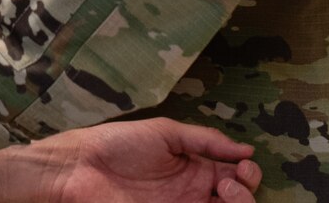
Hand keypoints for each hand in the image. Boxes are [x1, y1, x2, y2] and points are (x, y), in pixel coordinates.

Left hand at [24, 117, 262, 202]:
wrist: (80, 167)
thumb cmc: (120, 144)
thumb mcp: (167, 133)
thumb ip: (206, 141)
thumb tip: (247, 149)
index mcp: (196, 169)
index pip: (238, 178)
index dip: (249, 175)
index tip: (243, 167)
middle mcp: (194, 195)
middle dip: (245, 196)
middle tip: (227, 184)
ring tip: (221, 193)